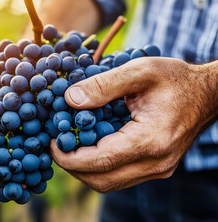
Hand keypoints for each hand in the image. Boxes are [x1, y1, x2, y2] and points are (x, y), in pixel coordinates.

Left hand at [51, 57, 217, 192]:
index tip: (52, 143)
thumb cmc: (176, 79)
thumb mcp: (140, 71)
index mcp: (152, 140)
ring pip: (110, 183)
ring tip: (69, 146)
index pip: (101, 161)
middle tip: (56, 146)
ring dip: (84, 169)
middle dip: (72, 167)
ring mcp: (158, 169)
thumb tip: (69, 99)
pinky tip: (90, 146)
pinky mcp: (156, 168)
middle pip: (102, 180)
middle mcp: (156, 163)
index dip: (70, 157)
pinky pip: (120, 176)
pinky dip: (99, 167)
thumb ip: (103, 85)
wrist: (207, 94)